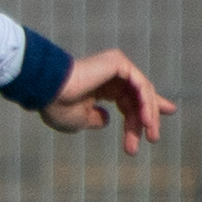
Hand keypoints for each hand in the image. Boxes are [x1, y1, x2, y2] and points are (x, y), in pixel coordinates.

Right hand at [40, 46, 175, 154]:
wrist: (48, 91)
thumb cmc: (57, 105)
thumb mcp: (81, 120)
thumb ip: (96, 119)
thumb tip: (107, 120)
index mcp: (102, 86)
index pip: (129, 99)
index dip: (143, 114)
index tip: (151, 130)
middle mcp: (111, 74)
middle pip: (138, 98)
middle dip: (148, 118)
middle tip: (152, 138)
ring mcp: (116, 66)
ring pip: (143, 92)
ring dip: (149, 115)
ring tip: (150, 135)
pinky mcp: (118, 63)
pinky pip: (141, 85)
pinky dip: (146, 103)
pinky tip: (145, 120)